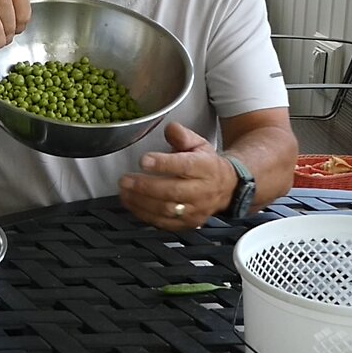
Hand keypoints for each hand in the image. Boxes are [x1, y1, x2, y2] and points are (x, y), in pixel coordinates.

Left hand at [118, 122, 237, 230]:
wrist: (227, 188)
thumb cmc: (206, 164)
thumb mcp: (199, 143)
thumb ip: (183, 135)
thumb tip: (171, 129)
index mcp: (206, 168)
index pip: (185, 166)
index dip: (163, 164)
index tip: (144, 160)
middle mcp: (202, 191)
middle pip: (173, 191)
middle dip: (146, 187)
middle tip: (125, 180)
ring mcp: (196, 210)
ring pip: (167, 210)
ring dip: (141, 202)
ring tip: (124, 191)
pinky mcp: (188, 223)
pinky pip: (164, 223)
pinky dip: (144, 215)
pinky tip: (131, 204)